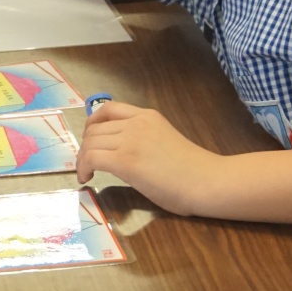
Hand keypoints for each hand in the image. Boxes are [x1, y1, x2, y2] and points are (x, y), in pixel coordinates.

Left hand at [74, 101, 222, 216]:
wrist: (208, 181)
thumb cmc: (193, 170)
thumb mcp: (164, 139)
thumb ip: (143, 139)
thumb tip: (119, 151)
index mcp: (147, 116)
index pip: (108, 109)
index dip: (92, 124)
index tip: (90, 139)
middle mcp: (136, 123)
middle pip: (95, 129)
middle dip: (86, 146)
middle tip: (88, 163)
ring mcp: (130, 140)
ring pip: (90, 144)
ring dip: (83, 159)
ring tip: (86, 172)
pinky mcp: (125, 160)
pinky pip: (91, 158)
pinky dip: (83, 168)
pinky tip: (87, 178)